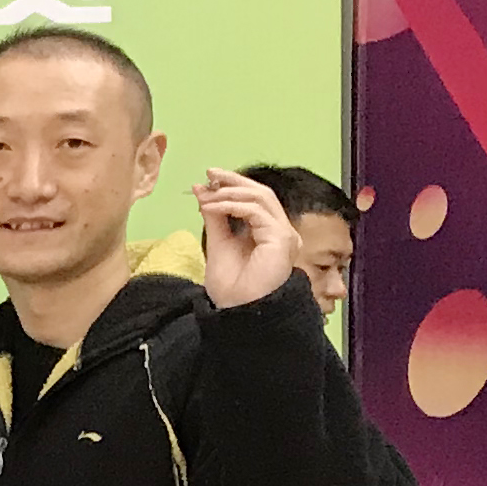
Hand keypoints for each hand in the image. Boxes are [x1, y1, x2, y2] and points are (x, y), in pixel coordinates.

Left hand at [196, 170, 297, 311]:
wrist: (238, 312)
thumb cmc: (232, 287)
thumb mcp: (218, 244)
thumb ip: (215, 218)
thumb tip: (202, 191)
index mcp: (269, 233)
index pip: (256, 200)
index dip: (234, 186)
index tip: (207, 180)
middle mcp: (281, 231)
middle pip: (262, 193)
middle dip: (235, 181)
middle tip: (210, 173)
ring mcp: (284, 235)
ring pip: (261, 198)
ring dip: (230, 192)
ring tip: (207, 194)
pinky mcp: (281, 239)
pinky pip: (256, 212)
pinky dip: (232, 206)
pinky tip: (212, 207)